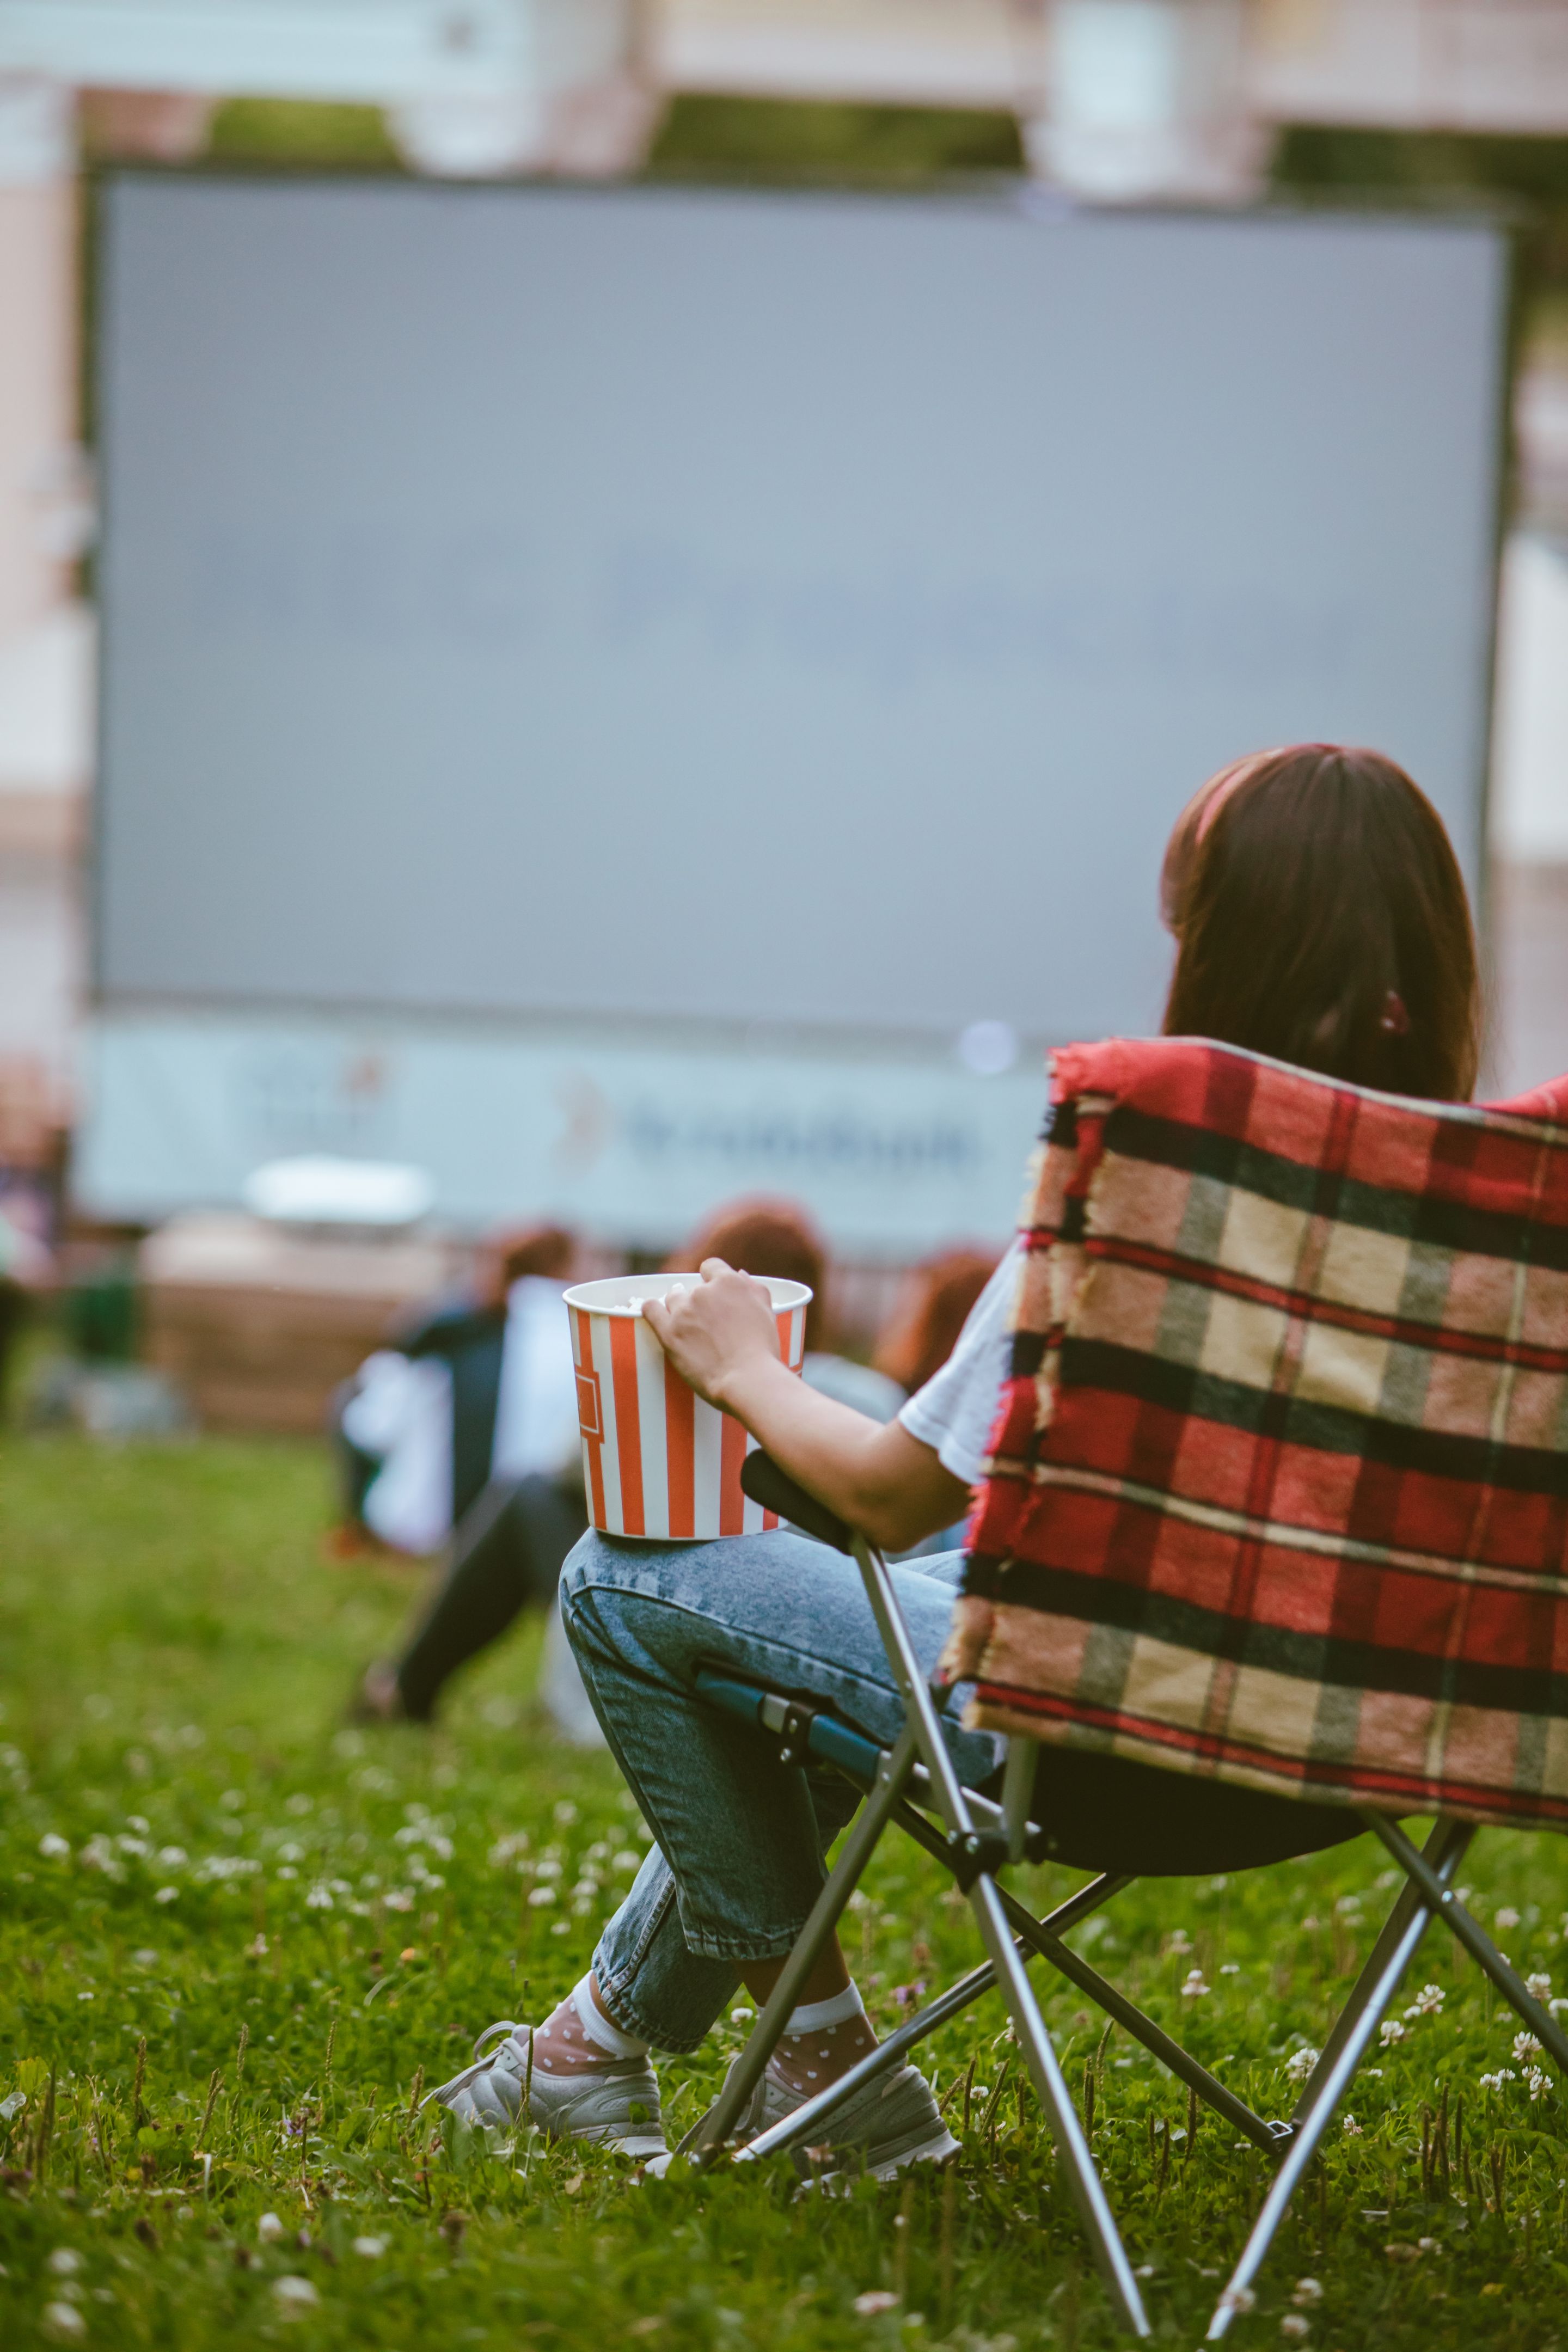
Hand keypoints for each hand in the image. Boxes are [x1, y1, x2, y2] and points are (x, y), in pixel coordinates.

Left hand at [641, 1258, 781, 1409]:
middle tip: (706, 1322)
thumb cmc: (762, 1349)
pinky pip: (650, 1310)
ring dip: (678, 1308)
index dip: (711, 1279)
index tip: (713, 1293)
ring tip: (686, 1326)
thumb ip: (754, 1288)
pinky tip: (653, 1312)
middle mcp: (703, 1292)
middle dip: (698, 1301)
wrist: (748, 1379)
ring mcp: (684, 1311)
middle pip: (692, 1287)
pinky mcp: (668, 1332)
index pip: (711, 1266)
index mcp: (729, 1283)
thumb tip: (740, 1274)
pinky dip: (651, 1309)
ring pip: (672, 1298)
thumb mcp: (767, 1311)